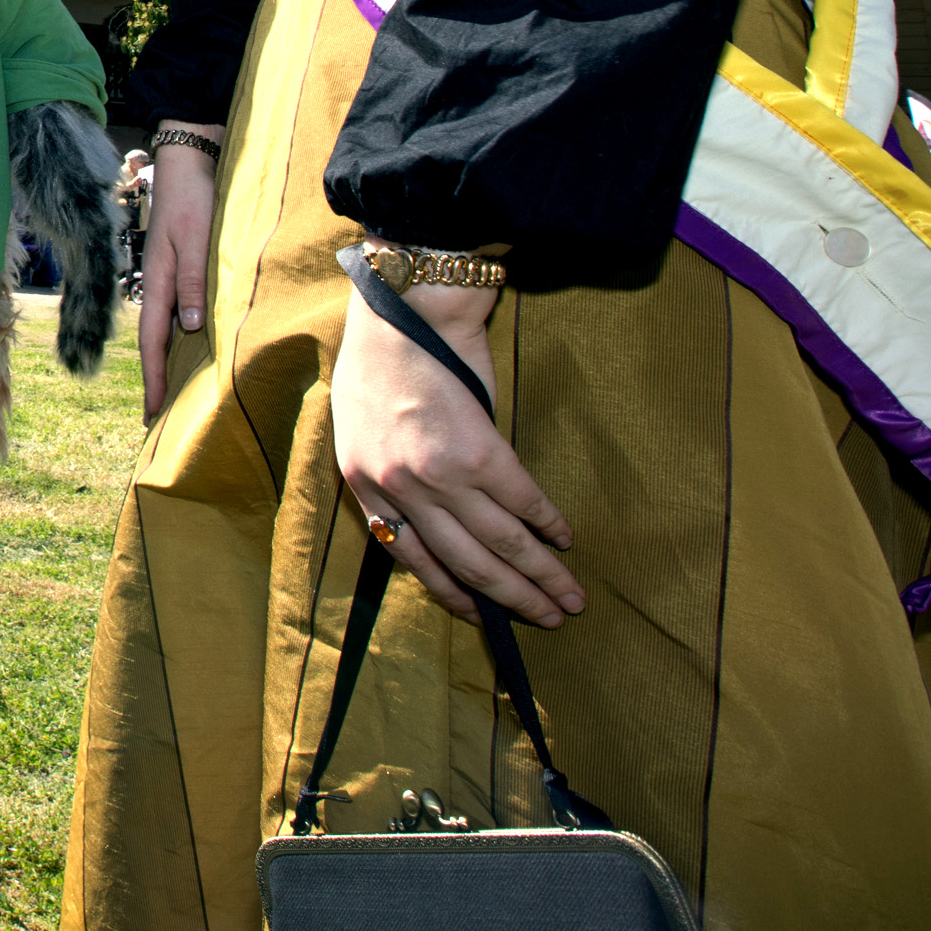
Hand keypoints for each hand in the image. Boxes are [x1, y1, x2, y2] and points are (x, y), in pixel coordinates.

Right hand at [137, 123, 219, 417]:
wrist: (188, 162)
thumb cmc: (193, 199)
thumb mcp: (196, 240)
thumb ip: (193, 283)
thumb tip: (190, 328)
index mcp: (158, 280)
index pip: (154, 341)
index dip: (155, 378)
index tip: (153, 414)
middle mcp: (158, 282)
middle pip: (154, 341)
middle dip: (155, 379)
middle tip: (156, 417)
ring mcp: (166, 275)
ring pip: (163, 327)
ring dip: (165, 361)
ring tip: (169, 391)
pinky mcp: (178, 266)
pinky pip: (174, 311)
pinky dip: (175, 336)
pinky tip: (184, 345)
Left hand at [331, 281, 581, 629]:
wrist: (407, 310)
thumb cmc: (383, 364)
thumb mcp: (362, 431)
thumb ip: (393, 480)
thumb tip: (438, 525)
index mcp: (365, 485)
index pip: (411, 558)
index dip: (453, 593)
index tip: (483, 615)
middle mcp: (401, 489)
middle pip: (465, 562)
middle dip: (510, 599)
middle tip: (546, 620)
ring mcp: (440, 473)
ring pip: (501, 544)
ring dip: (540, 576)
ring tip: (568, 599)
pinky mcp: (480, 451)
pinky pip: (523, 502)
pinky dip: (548, 524)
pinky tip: (565, 539)